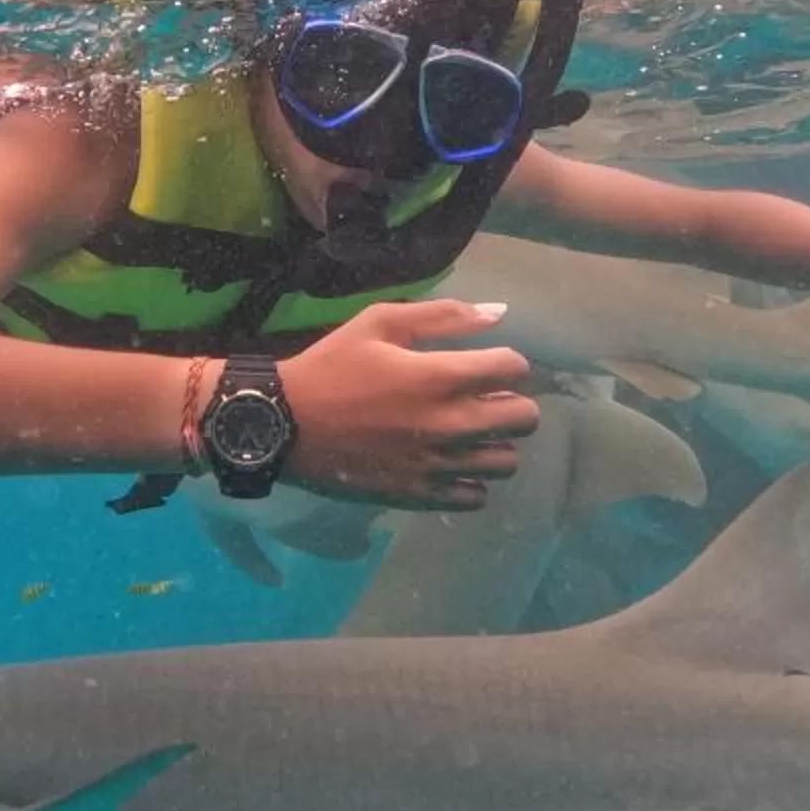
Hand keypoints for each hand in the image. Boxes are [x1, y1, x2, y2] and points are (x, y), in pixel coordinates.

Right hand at [278, 299, 540, 509]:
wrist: (284, 424)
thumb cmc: (331, 366)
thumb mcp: (379, 322)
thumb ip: (444, 316)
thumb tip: (498, 314)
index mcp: (438, 377)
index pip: (514, 368)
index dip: (507, 361)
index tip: (487, 363)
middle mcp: (447, 425)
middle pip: (525, 419)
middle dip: (512, 401)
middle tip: (485, 398)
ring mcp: (435, 466)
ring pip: (506, 462)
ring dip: (495, 442)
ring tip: (469, 432)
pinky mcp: (419, 495)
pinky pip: (475, 496)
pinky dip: (472, 480)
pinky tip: (451, 462)